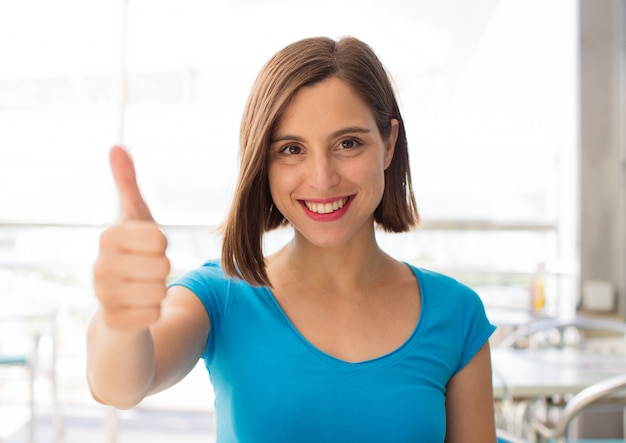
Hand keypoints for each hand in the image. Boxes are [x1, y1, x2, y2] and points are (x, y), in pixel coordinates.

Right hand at [93, 146, 170, 330]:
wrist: (119, 300)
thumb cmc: (133, 252)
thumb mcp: (135, 218)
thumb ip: (127, 184)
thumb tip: (116, 147)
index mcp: (108, 237)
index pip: (158, 238)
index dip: (161, 244)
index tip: (148, 246)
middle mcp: (99, 266)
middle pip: (162, 265)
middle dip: (162, 268)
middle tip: (147, 269)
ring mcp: (102, 296)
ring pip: (160, 291)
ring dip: (159, 290)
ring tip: (143, 287)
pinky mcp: (112, 322)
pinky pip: (154, 315)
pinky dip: (153, 312)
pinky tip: (139, 307)